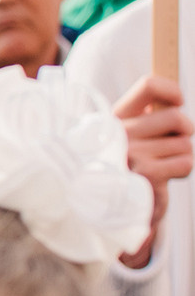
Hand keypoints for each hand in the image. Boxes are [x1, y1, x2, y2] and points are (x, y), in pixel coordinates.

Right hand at [112, 73, 193, 267]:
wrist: (110, 210)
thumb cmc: (125, 168)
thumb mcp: (129, 139)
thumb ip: (146, 118)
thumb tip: (174, 101)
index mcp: (116, 118)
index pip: (148, 86)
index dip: (171, 90)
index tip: (178, 102)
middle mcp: (120, 133)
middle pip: (176, 117)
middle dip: (184, 132)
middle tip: (174, 143)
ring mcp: (132, 153)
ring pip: (184, 144)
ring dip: (180, 157)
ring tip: (161, 167)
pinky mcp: (146, 174)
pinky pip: (185, 163)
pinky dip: (181, 170)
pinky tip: (163, 179)